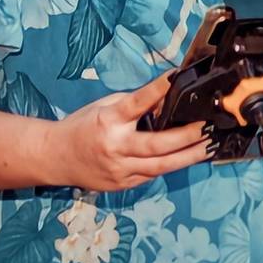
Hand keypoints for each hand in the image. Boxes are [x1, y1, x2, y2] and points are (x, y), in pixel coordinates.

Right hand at [46, 74, 212, 189]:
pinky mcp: (122, 184)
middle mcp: (115, 146)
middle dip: (187, 136)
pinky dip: (171, 165)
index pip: (137, 103)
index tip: (176, 77)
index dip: (158, 89)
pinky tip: (187, 158)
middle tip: (208, 127)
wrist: (54, 157)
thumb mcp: (105, 107)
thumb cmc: (82, 127)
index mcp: (108, 120)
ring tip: (209, 146)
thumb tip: (166, 99)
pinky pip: (152, 175)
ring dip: (189, 156)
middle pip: (157, 144)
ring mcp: (119, 169)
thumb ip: (134, 105)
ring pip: (161, 166)